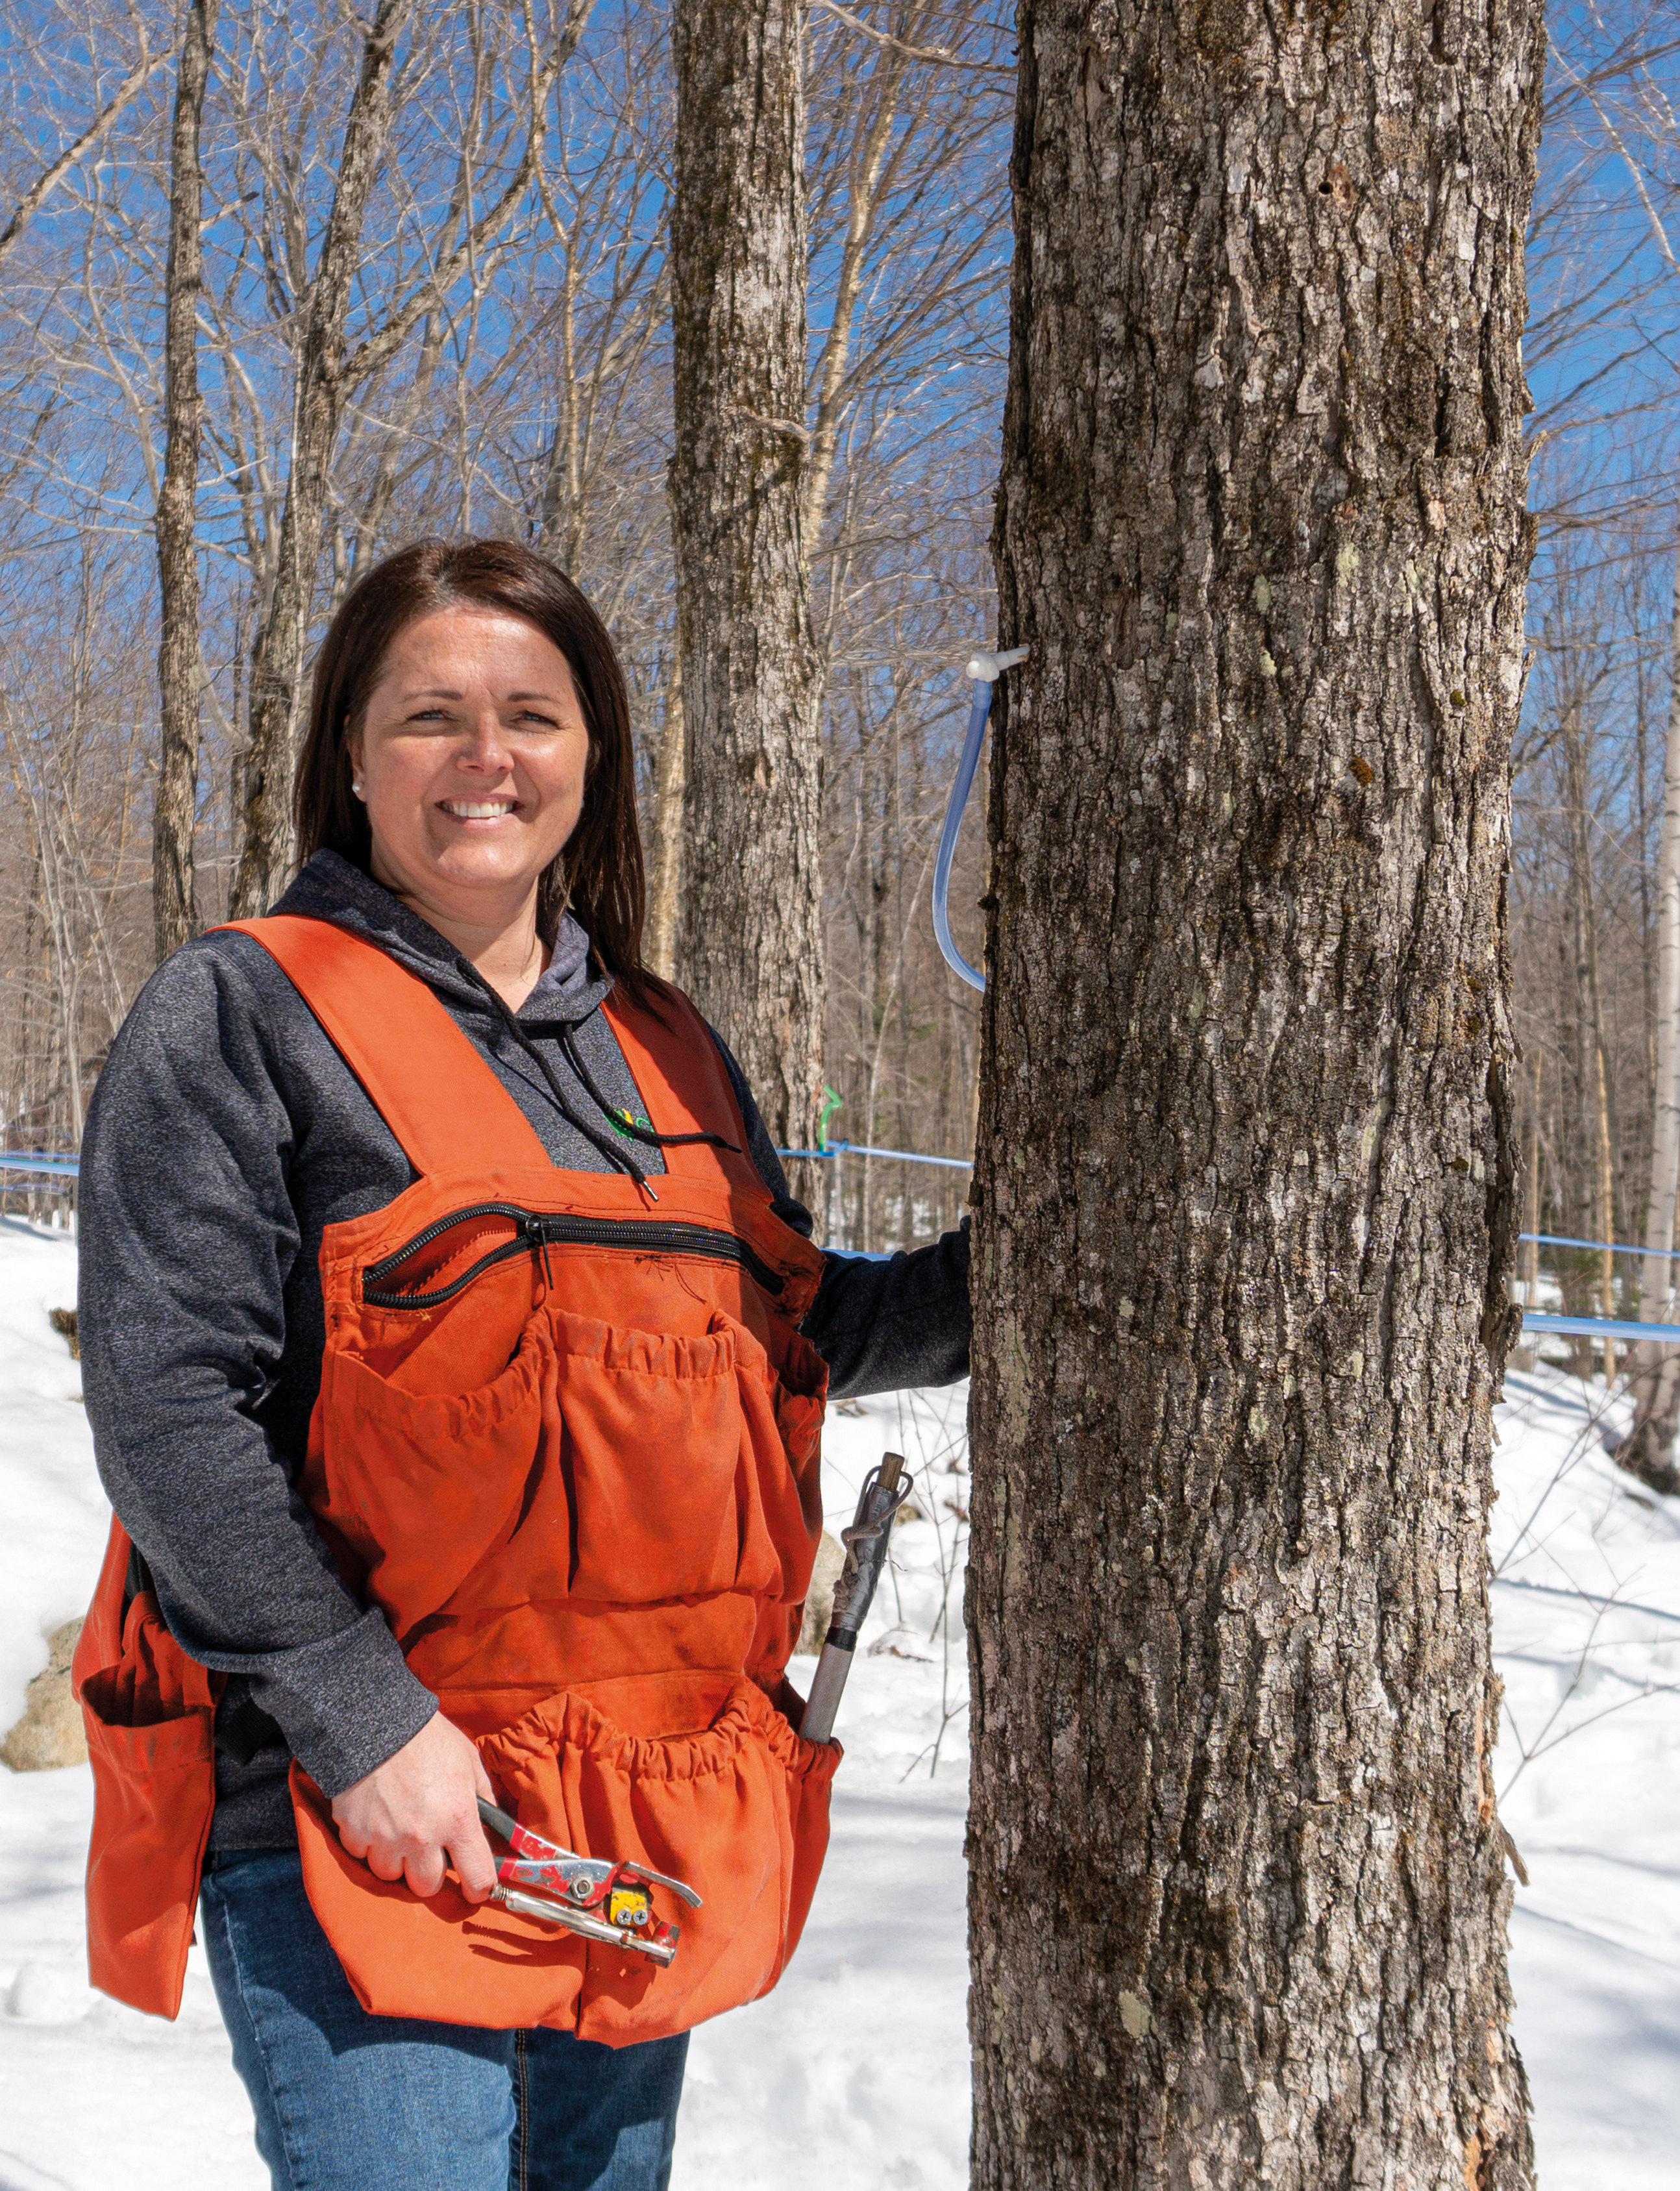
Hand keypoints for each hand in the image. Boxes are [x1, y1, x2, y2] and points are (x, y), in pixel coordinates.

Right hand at [330, 1710, 497, 1901]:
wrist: (376, 1720)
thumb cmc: (429, 1739)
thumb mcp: (469, 1762)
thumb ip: (484, 1799)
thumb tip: (495, 1830)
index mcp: (458, 1819)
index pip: (478, 1878)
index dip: (479, 1888)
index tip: (475, 1887)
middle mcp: (422, 1837)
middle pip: (428, 1886)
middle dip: (430, 1871)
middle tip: (429, 1848)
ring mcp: (385, 1838)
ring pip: (392, 1875)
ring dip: (397, 1859)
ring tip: (399, 1829)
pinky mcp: (354, 1833)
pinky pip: (363, 1856)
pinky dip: (369, 1844)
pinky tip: (375, 1818)